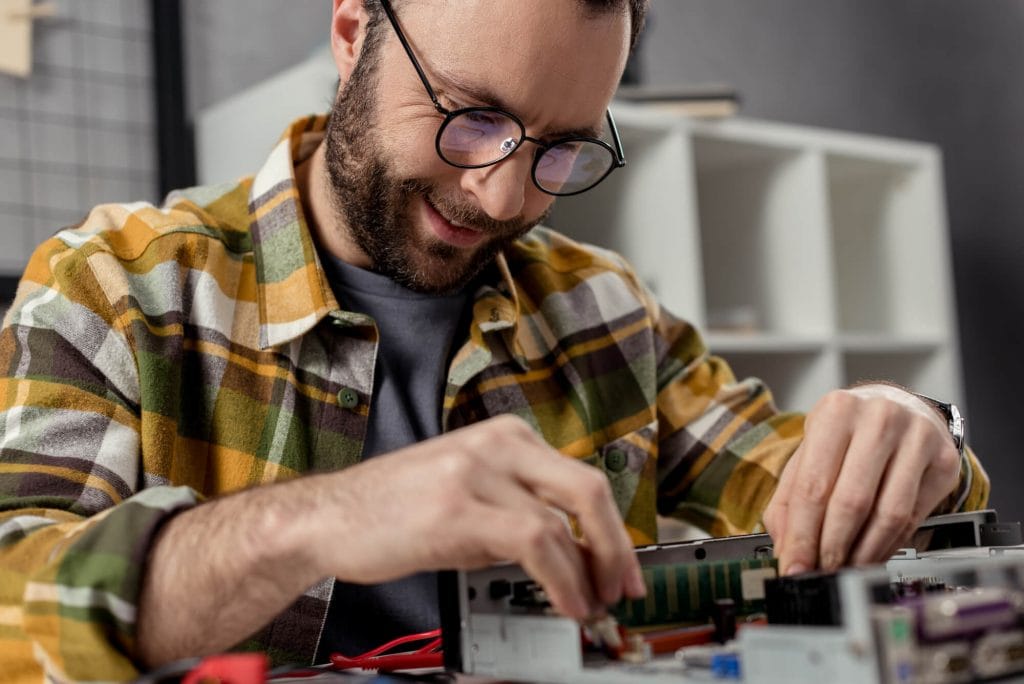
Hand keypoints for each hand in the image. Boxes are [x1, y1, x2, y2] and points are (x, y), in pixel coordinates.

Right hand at [313, 414, 646, 618]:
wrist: (329, 517)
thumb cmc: (395, 510)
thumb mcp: (470, 496)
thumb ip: (521, 513)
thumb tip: (574, 554)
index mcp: (506, 436)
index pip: (581, 479)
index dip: (612, 529)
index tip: (622, 566)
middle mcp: (498, 444)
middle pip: (589, 489)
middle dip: (617, 547)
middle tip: (624, 587)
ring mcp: (478, 471)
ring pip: (564, 520)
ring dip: (588, 574)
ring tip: (588, 606)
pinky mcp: (459, 507)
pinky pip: (534, 542)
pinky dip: (560, 578)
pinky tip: (563, 601)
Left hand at [762, 385, 960, 574]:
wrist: (901, 406)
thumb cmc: (848, 434)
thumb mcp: (810, 452)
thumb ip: (790, 498)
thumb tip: (786, 549)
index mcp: (837, 412)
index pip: (813, 485)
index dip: (802, 535)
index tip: (794, 566)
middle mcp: (879, 418)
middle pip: (852, 502)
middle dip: (831, 548)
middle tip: (819, 572)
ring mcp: (918, 439)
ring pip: (888, 515)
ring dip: (863, 553)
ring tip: (844, 569)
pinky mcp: (945, 462)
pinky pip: (913, 518)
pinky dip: (887, 546)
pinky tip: (870, 555)